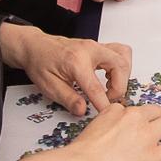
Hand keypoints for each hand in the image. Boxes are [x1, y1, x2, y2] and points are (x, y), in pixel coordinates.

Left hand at [2, 23, 129, 115]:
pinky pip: (120, 52)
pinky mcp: (99, 46)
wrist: (36, 46)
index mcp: (76, 61)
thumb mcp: (48, 86)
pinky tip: (110, 77)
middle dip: (120, 87)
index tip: (108, 115)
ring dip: (123, 75)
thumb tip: (82, 110)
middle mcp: (90, 49)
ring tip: (110, 87)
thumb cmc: (40, 63)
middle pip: (120, 65)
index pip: (96, 87)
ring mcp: (96, 45)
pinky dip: (121, 66)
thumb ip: (68, 99)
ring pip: (124, 56)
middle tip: (108, 99)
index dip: (104, 104)